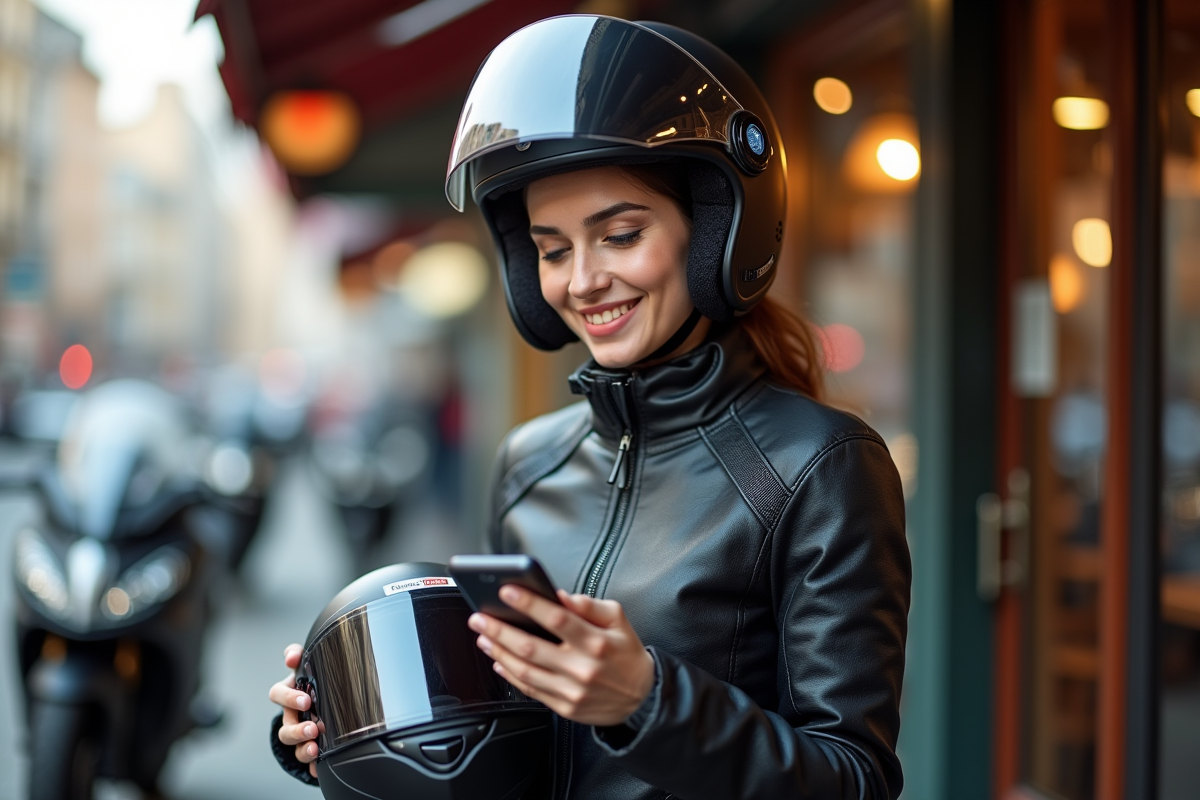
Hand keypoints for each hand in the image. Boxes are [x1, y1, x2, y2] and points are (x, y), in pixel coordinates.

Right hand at [268, 644, 319, 777]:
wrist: (324, 698)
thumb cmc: (313, 679)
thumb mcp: (307, 664)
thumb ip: (298, 656)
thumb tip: (290, 656)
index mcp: (290, 693)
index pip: (278, 694)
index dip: (288, 697)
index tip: (306, 700)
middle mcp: (291, 715)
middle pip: (285, 726)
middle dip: (297, 730)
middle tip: (312, 728)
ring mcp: (299, 732)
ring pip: (293, 745)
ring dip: (303, 748)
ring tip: (315, 747)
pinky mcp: (309, 746)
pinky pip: (307, 760)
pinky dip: (312, 764)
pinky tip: (319, 766)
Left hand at [468, 586, 654, 726]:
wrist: (640, 698)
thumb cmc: (626, 654)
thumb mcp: (618, 620)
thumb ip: (589, 605)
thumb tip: (561, 596)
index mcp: (595, 642)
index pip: (556, 618)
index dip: (529, 604)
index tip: (507, 591)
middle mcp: (581, 667)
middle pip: (531, 646)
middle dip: (499, 630)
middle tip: (479, 618)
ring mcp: (571, 690)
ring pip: (524, 670)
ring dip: (499, 652)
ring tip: (483, 637)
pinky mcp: (564, 707)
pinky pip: (530, 690)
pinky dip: (510, 675)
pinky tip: (498, 661)